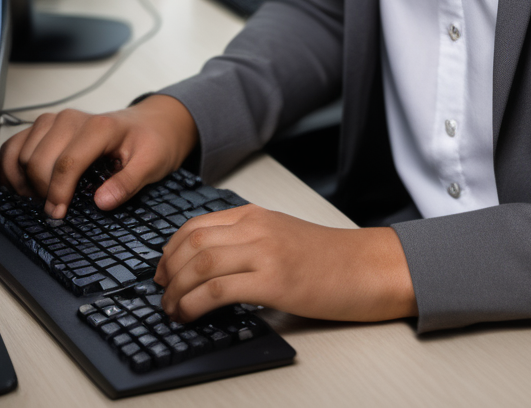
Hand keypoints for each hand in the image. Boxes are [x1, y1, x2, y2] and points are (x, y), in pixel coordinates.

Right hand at [0, 95, 198, 217]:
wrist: (151, 123)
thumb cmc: (151, 141)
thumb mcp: (151, 164)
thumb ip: (128, 183)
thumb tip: (101, 202)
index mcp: (99, 127)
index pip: (66, 163)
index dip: (57, 193)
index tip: (58, 215)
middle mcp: (72, 119)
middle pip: (38, 160)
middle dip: (41, 190)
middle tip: (54, 211)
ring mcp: (55, 120)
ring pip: (22, 152)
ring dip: (24, 180)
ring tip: (40, 198)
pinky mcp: (45, 126)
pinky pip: (14, 144)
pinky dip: (10, 166)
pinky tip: (21, 186)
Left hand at [153, 204, 416, 322]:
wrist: (369, 267)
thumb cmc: (332, 260)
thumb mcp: (284, 237)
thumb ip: (250, 242)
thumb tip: (211, 268)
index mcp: (257, 215)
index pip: (197, 224)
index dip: (170, 250)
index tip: (162, 271)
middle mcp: (257, 228)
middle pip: (192, 241)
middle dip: (167, 270)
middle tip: (161, 293)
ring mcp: (265, 251)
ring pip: (200, 263)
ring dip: (176, 289)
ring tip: (171, 309)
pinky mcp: (274, 281)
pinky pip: (218, 289)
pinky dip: (194, 303)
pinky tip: (189, 315)